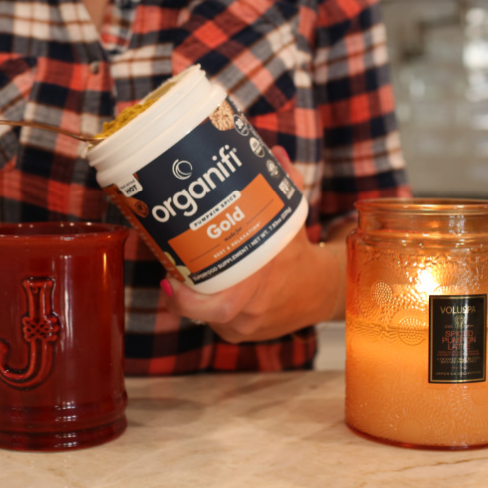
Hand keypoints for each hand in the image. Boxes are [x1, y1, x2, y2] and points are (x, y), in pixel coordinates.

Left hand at [159, 147, 346, 342]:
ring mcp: (244, 328)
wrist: (321, 292)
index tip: (167, 279)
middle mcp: (250, 313)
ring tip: (176, 271)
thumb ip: (284, 185)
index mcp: (261, 289)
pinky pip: (211, 321)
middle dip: (177, 294)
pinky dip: (202, 304)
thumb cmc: (299, 255)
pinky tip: (192, 284)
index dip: (186, 300)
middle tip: (165, 271)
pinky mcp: (238, 334)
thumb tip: (274, 153)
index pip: (217, 308)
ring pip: (203, 316)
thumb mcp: (293, 220)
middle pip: (200, 312)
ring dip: (188, 296)